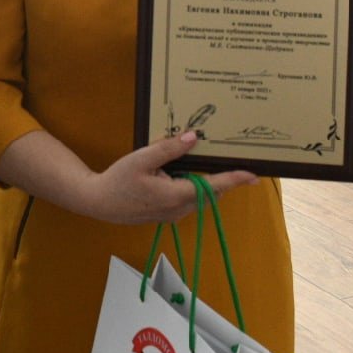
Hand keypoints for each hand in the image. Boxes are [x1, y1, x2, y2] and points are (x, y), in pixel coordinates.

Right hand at [78, 131, 257, 224]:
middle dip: (220, 178)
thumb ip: (168, 148)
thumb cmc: (118, 180)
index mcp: (175, 195)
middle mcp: (179, 209)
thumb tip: (192, 137)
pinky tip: (181, 172)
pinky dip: (192, 187)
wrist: (99, 203)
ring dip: (204, 182)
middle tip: (228, 158)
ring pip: (198, 197)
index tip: (253, 175)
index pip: (212, 187)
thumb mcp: (141, 159)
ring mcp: (173, 214)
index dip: (234, 180)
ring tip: (203, 161)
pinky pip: (188, 200)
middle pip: (209, 192)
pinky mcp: (167, 214)